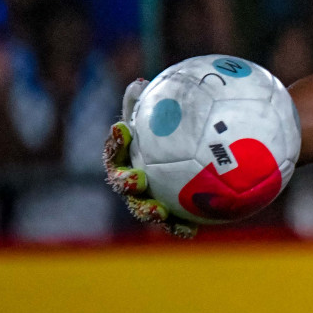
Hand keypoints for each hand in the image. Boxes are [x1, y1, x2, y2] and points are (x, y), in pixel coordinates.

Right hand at [103, 78, 196, 237]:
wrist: (198, 159)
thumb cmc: (177, 133)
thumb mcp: (166, 115)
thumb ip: (150, 104)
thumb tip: (139, 82)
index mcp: (129, 156)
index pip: (116, 149)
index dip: (115, 141)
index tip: (122, 129)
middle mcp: (134, 180)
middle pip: (123, 182)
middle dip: (125, 181)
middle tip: (136, 177)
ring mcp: (149, 199)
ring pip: (143, 208)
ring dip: (147, 210)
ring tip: (158, 210)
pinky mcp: (170, 216)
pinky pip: (173, 224)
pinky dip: (178, 228)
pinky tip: (190, 230)